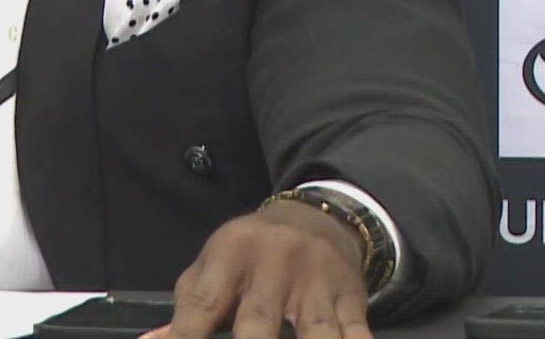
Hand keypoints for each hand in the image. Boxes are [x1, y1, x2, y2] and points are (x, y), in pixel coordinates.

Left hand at [145, 199, 370, 338]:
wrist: (315, 217)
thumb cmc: (250, 252)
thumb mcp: (213, 264)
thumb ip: (188, 305)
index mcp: (231, 256)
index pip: (203, 305)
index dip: (186, 337)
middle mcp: (274, 267)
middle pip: (259, 322)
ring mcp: (316, 284)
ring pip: (316, 332)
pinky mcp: (351, 297)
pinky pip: (357, 331)